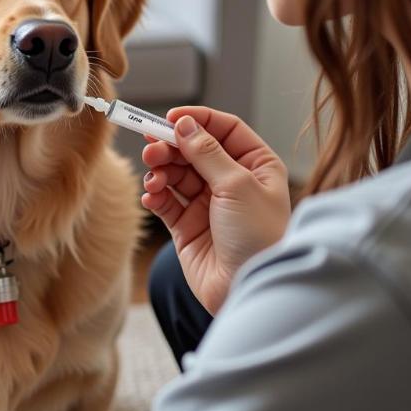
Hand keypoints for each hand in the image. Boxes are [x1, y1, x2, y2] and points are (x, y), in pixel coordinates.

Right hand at [141, 106, 290, 313]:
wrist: (249, 291)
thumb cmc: (259, 237)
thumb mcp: (237, 185)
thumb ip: (207, 152)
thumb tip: (184, 124)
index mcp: (256, 165)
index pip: (223, 129)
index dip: (197, 120)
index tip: (170, 119)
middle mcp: (232, 181)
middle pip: (194, 150)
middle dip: (171, 147)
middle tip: (151, 148)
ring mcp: (208, 204)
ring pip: (177, 174)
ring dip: (161, 170)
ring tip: (153, 176)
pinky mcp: (187, 227)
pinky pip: (166, 202)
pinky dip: (156, 195)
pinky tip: (152, 196)